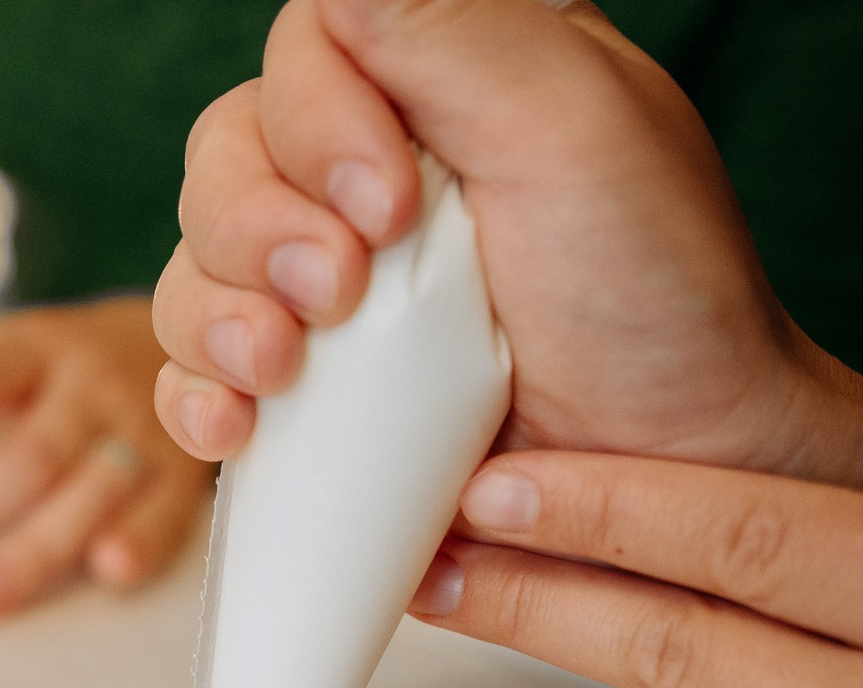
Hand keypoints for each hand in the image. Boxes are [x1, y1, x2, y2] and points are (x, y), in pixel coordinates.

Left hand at [0, 297, 214, 618]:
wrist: (204, 333)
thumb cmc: (73, 370)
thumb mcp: (3, 370)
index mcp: (34, 352)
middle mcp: (90, 385)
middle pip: (25, 456)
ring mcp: (144, 426)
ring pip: (89, 489)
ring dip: (37, 546)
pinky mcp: (187, 468)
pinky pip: (168, 506)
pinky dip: (142, 538)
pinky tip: (108, 572)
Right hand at [149, 0, 862, 519]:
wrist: (670, 468)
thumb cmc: (653, 293)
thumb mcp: (572, 128)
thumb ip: (449, 29)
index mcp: (442, 76)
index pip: (305, 50)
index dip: (314, 122)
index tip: (387, 206)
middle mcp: (374, 165)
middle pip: (227, 154)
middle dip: (256, 230)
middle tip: (335, 296)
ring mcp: (329, 281)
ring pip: (197, 262)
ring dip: (216, 319)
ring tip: (279, 372)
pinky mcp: (305, 385)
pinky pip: (192, 372)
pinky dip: (195, 397)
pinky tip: (233, 428)